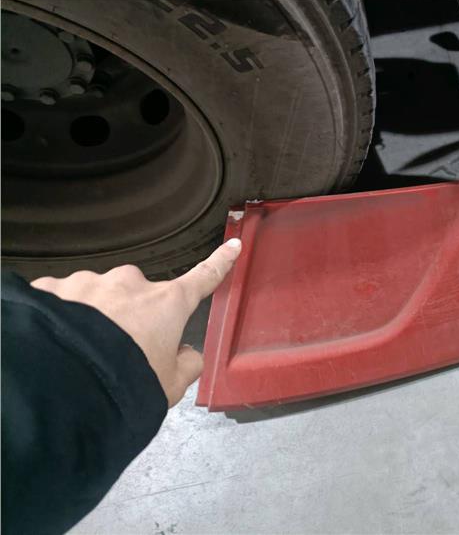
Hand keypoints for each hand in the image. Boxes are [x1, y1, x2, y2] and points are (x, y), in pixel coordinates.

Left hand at [31, 239, 241, 406]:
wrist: (63, 384)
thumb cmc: (126, 384)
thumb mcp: (171, 386)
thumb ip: (187, 365)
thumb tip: (187, 354)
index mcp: (167, 304)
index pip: (203, 278)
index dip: (219, 263)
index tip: (232, 246)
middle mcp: (131, 284)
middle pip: (138, 296)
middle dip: (131, 315)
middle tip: (119, 351)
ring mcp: (90, 282)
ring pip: (98, 297)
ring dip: (94, 317)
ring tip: (84, 354)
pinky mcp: (53, 288)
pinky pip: (62, 300)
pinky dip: (62, 318)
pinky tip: (58, 344)